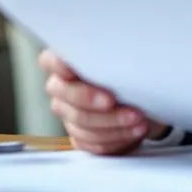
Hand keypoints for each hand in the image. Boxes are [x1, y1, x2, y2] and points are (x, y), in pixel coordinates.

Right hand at [39, 49, 167, 154]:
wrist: (140, 99)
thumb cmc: (127, 72)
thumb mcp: (121, 58)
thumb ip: (111, 55)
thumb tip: (125, 48)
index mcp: (65, 62)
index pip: (50, 61)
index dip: (58, 66)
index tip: (71, 71)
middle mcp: (61, 88)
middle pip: (66, 96)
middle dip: (90, 99)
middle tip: (113, 101)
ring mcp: (69, 114)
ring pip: (81, 123)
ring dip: (113, 122)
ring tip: (138, 118)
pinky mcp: (81, 136)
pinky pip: (92, 143)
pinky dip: (116, 138)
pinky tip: (133, 131)